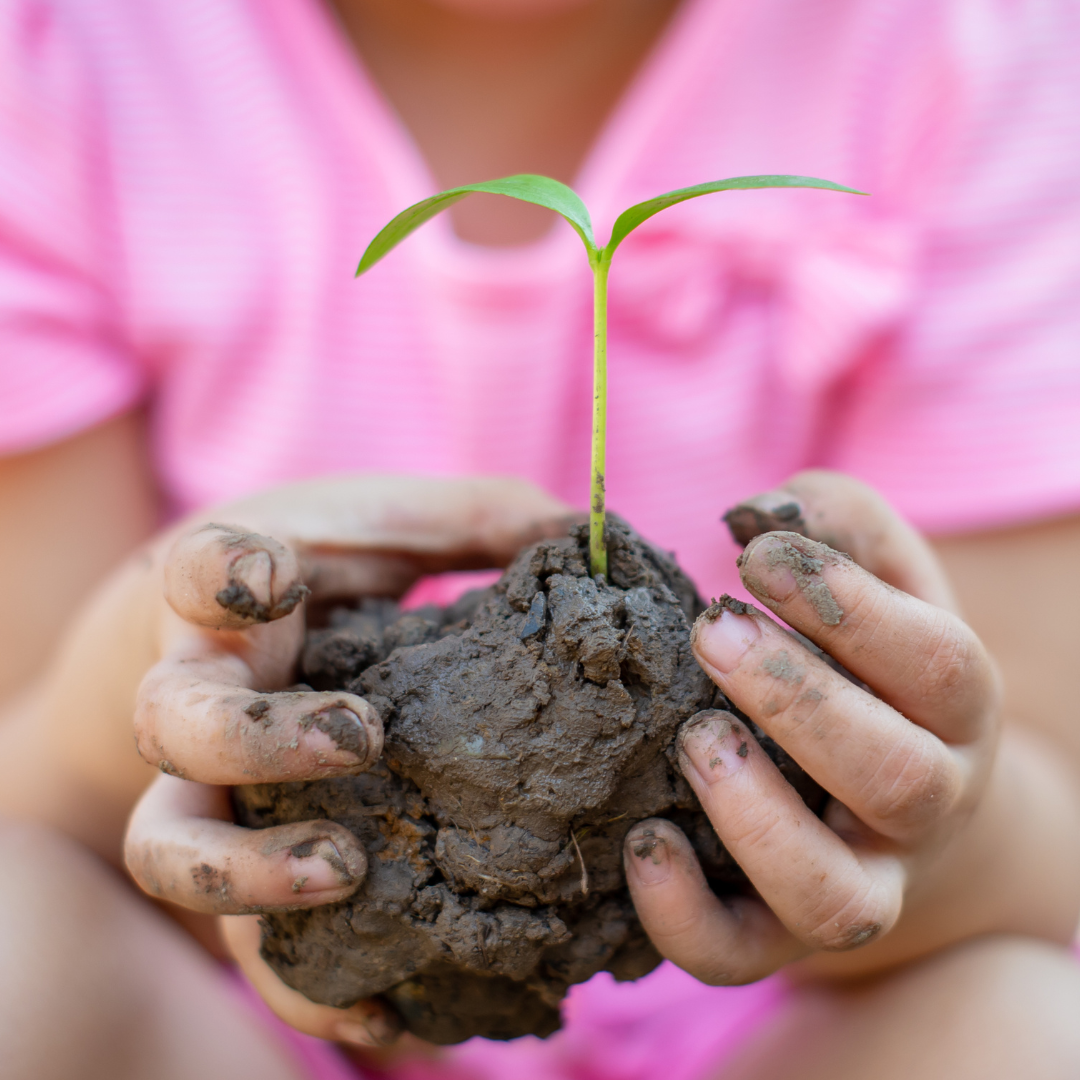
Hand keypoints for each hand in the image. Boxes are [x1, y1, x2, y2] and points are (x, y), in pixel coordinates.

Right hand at [119, 475, 570, 1044]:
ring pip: (172, 848)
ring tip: (350, 878)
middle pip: (173, 723)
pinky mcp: (247, 857)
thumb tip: (590, 535)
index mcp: (238, 596)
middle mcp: (204, 688)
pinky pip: (251, 940)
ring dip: (253, 878)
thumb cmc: (325, 571)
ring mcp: (213, 781)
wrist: (235, 641)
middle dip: (255, 738)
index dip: (221, 572)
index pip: (195, 569)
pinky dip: (309, 990)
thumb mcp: (393, 529)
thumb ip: (478, 521)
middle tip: (359, 741)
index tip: (272, 575)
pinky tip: (395, 1021)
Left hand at [623, 470, 1006, 982]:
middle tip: (711, 630)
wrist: (888, 791)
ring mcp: (859, 881)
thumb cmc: (867, 661)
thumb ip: (839, 525)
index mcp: (953, 708)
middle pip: (895, 777)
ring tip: (692, 738)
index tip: (754, 554)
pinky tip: (643, 839)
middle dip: (796, 698)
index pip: (936, 663)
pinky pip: (742, 957)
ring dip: (755, 818)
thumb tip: (760, 510)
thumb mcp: (877, 580)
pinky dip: (684, 917)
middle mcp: (924, 805)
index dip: (846, 603)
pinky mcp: (782, 933)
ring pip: (833, 896)